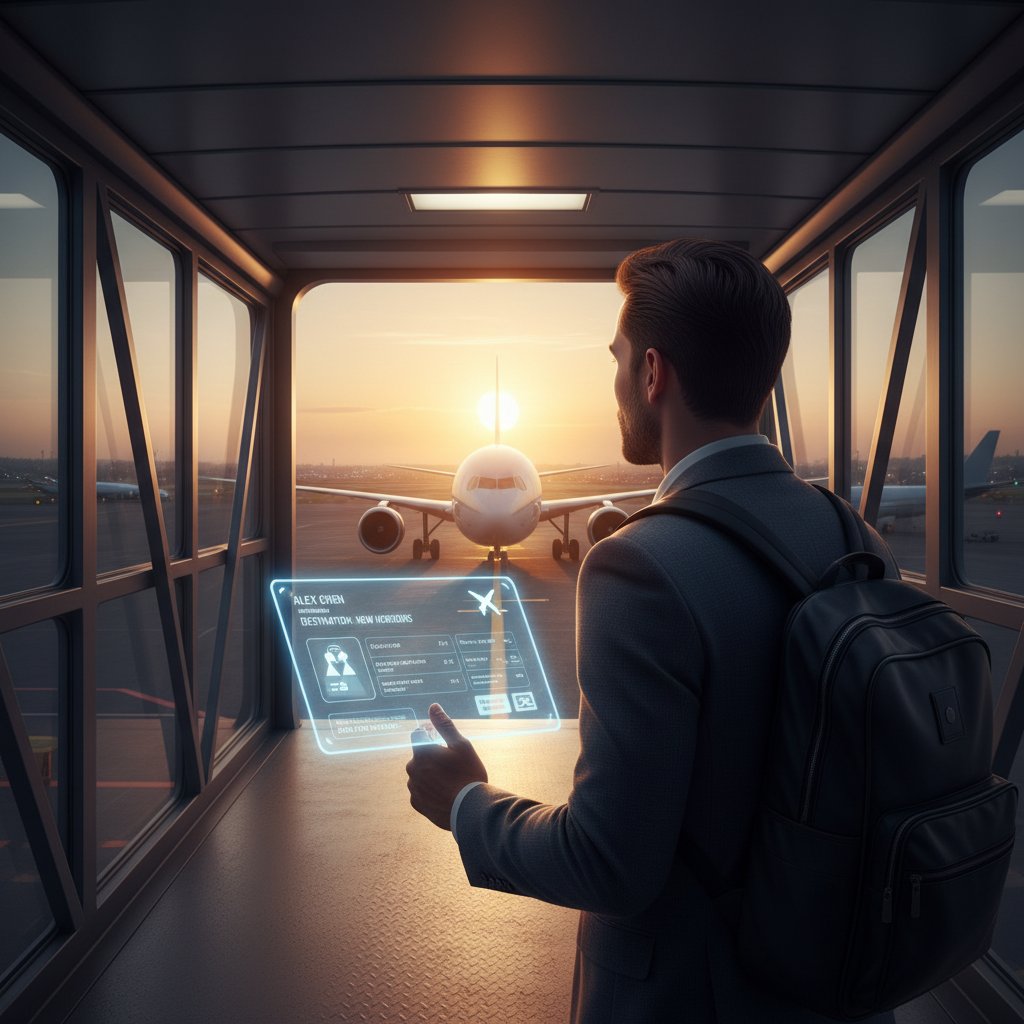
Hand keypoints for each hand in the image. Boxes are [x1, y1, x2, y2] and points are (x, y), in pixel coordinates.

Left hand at [406, 703, 487, 830]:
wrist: (470, 810)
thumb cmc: (468, 774)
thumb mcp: (461, 745)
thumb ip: (444, 725)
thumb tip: (433, 706)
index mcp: (421, 752)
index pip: (418, 733)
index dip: (430, 733)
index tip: (442, 740)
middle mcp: (412, 769)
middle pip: (419, 754)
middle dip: (432, 755)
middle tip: (452, 764)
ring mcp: (413, 787)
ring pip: (419, 773)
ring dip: (430, 772)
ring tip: (451, 781)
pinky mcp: (416, 803)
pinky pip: (420, 790)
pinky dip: (429, 789)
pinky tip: (445, 792)